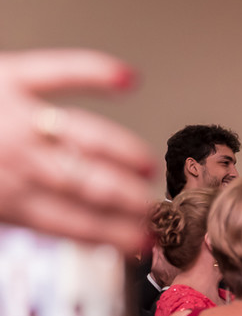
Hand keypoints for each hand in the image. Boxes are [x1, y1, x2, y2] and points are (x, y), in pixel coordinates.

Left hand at [0, 49, 153, 252]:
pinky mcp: (11, 76)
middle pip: (91, 186)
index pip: (76, 224)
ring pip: (89, 140)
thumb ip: (9, 218)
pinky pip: (61, 72)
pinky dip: (97, 72)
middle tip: (153, 210)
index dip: (115, 237)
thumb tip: (58, 235)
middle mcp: (20, 161)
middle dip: (130, 202)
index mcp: (6, 200)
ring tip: (144, 165)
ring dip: (124, 153)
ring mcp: (19, 118)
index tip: (140, 244)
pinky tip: (126, 78)